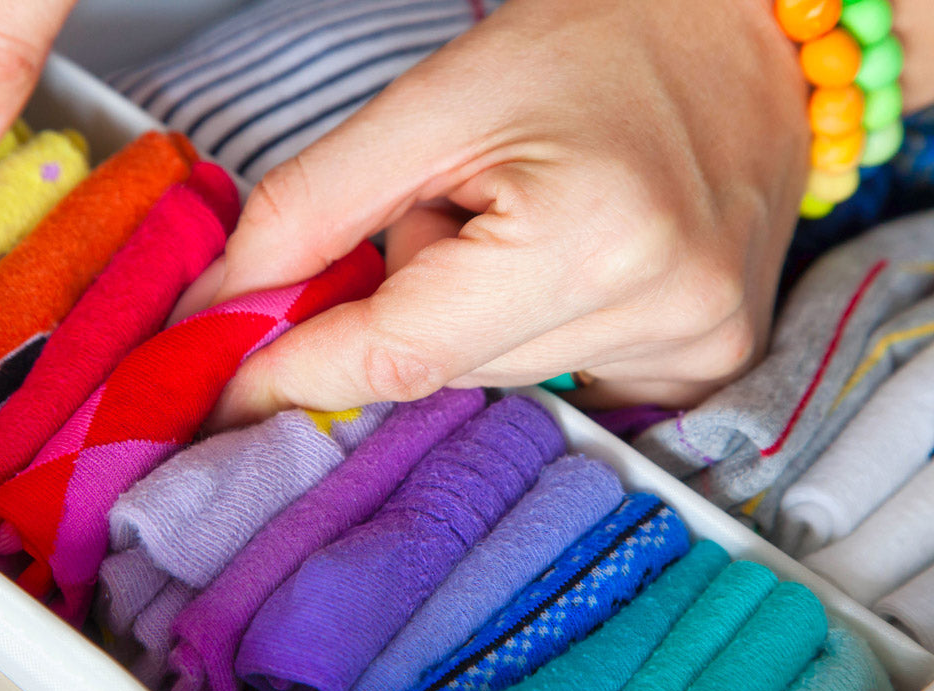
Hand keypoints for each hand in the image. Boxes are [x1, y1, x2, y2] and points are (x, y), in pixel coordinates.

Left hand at [201, 0, 816, 427]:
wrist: (739, 35)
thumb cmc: (596, 43)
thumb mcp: (433, 102)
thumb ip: (312, 210)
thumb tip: (220, 309)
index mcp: (590, 239)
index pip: (397, 352)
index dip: (292, 374)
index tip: (215, 391)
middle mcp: (661, 313)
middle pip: (440, 367)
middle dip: (401, 302)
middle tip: (444, 207)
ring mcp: (696, 349)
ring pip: (490, 377)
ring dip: (466, 312)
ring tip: (523, 219)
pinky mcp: (708, 365)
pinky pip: (553, 380)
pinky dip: (520, 330)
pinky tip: (562, 258)